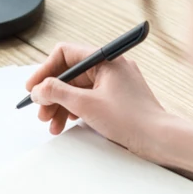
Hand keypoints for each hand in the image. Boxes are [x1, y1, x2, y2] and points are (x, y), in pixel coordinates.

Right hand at [26, 43, 167, 156]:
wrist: (159, 139)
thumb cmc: (131, 119)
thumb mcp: (86, 105)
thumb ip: (58, 93)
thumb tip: (39, 90)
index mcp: (105, 60)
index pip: (66, 54)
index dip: (45, 71)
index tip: (33, 88)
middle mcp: (110, 68)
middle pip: (70, 74)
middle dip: (52, 94)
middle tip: (41, 111)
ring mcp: (114, 84)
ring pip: (78, 89)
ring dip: (61, 105)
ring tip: (52, 124)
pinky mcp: (116, 100)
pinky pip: (89, 99)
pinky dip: (75, 110)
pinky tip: (67, 123)